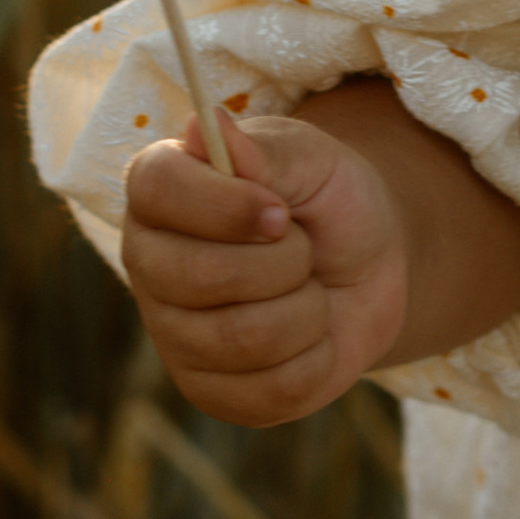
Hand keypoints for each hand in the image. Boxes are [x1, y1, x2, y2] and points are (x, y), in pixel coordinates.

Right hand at [122, 108, 409, 428]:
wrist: (368, 268)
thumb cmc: (329, 201)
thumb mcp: (312, 160)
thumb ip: (263, 150)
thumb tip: (205, 126)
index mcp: (160, 192)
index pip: (156, 190)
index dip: (225, 205)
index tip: (281, 211)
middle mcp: (150, 263)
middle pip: (202, 277)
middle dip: (285, 262)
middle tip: (302, 247)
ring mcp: (174, 336)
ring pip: (244, 338)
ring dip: (307, 310)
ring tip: (308, 289)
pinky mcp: (211, 392)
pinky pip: (272, 390)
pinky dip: (318, 358)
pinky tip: (311, 336)